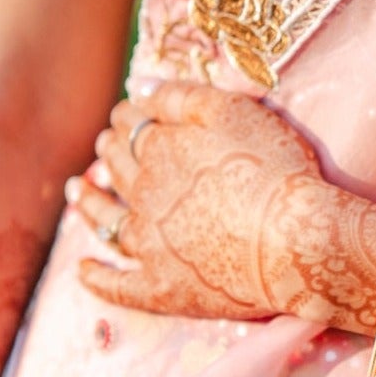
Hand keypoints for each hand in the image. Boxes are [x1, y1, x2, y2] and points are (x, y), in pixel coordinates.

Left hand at [70, 84, 375, 332]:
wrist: (296, 239)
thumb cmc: (274, 168)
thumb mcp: (233, 112)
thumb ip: (182, 96)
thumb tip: (137, 87)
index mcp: (160, 150)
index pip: (133, 126)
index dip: (128, 117)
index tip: (126, 113)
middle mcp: (145, 196)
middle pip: (118, 167)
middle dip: (109, 151)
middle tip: (104, 144)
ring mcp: (149, 246)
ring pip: (107, 220)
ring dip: (90, 204)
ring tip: (79, 191)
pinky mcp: (162, 289)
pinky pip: (118, 286)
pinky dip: (97, 278)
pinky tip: (82, 270)